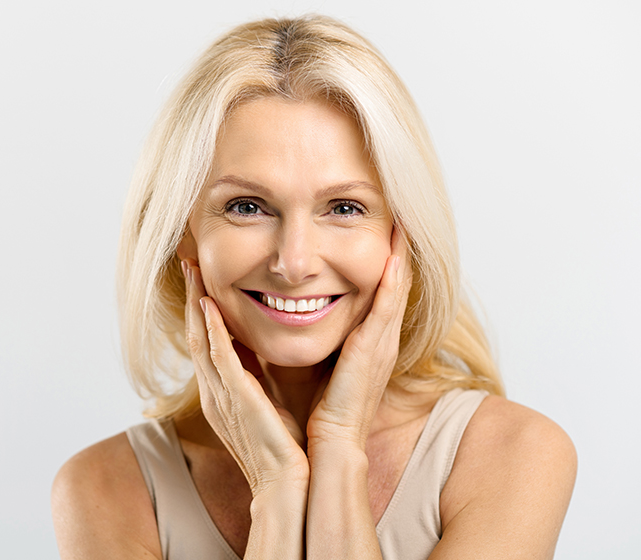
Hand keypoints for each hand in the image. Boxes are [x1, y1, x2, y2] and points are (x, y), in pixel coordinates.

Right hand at [182, 260, 309, 495]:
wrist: (287, 484)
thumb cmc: (282, 448)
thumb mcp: (266, 404)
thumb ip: (257, 378)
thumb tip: (261, 352)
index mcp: (221, 393)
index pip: (205, 342)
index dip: (199, 310)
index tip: (200, 280)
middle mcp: (213, 391)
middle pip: (194, 335)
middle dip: (190, 299)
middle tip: (187, 265)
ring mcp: (221, 395)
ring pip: (200, 341)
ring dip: (195, 305)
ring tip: (192, 273)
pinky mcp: (236, 400)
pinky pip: (220, 359)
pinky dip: (211, 331)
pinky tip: (208, 306)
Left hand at [306, 226, 412, 449]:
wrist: (331, 443)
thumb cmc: (321, 409)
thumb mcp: (320, 362)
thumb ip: (314, 337)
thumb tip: (290, 311)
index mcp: (369, 341)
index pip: (380, 291)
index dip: (384, 261)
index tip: (382, 229)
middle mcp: (382, 338)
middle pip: (395, 283)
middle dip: (398, 248)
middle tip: (400, 213)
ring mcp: (382, 343)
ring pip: (396, 288)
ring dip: (400, 254)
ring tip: (402, 221)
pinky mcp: (374, 350)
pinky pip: (387, 307)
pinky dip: (393, 280)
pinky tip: (394, 254)